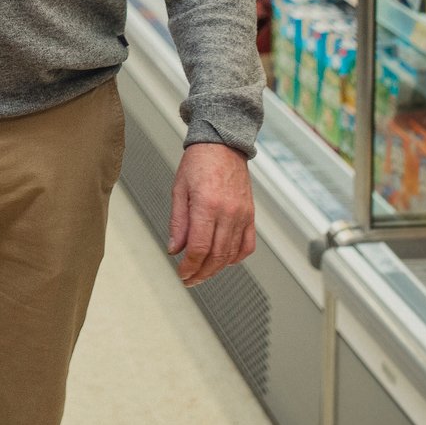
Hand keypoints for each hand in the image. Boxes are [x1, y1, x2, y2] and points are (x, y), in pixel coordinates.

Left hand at [168, 143, 255, 285]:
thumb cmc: (199, 162)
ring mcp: (242, 214)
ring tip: (203, 273)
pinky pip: (248, 245)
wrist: (223, 144)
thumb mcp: (179, 189)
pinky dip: (236, 258)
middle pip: (216, 256)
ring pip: (231, 254)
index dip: (189, 266)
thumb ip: (178, 222)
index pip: (199, 247)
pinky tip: (224, 260)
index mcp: (207, 205)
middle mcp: (228, 212)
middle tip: (189, 279)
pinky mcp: (250, 214)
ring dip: (216, 269)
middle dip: (201, 273)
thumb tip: (175, 249)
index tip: (182, 273)